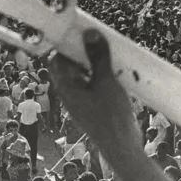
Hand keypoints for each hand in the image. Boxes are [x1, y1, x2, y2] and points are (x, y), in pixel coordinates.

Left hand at [49, 29, 142, 163]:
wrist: (122, 148)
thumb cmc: (111, 118)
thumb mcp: (107, 82)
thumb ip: (99, 57)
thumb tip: (90, 34)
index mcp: (66, 87)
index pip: (58, 58)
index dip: (68, 43)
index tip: (82, 32)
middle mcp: (70, 93)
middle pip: (70, 65)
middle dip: (83, 52)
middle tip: (98, 41)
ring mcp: (81, 100)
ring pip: (82, 74)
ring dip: (94, 63)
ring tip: (110, 56)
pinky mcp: (93, 105)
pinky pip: (93, 83)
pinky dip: (101, 75)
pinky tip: (116, 72)